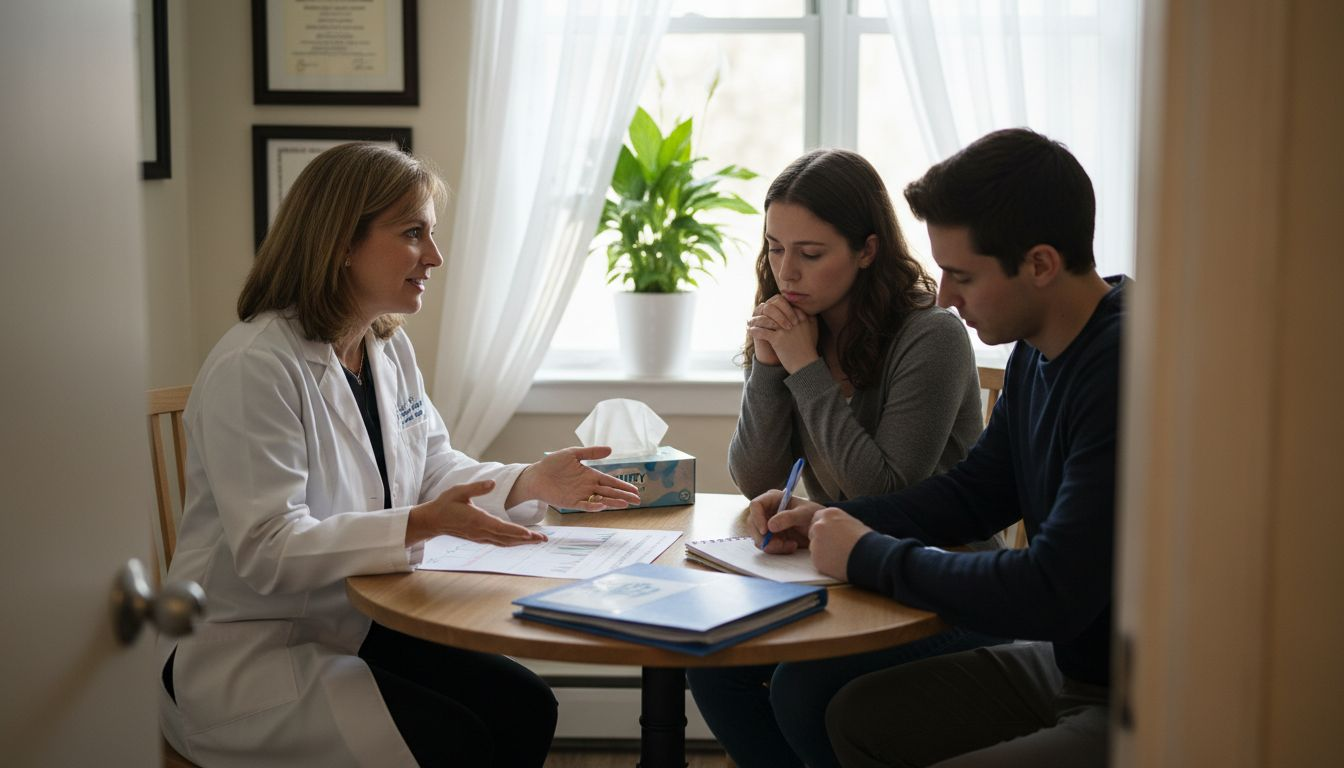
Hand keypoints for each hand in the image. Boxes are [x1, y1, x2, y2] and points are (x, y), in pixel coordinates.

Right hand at [406, 480, 547, 546]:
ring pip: (505, 542)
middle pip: (507, 538)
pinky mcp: (479, 538)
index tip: (530, 534)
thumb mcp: (459, 491)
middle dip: (526, 539)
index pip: (500, 528)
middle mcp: (481, 532)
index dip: (516, 531)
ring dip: (521, 542)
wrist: (432, 521)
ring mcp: (480, 537)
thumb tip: (493, 483)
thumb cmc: (445, 504)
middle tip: (543, 539)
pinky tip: (520, 541)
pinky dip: (512, 542)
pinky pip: (499, 542)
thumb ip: (477, 487)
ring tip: (537, 541)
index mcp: (477, 520)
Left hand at [508, 446, 641, 510]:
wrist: (536, 475)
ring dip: (613, 502)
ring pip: (601, 500)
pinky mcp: (571, 502)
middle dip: (624, 496)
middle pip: (610, 492)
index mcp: (590, 475)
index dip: (623, 485)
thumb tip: (610, 449)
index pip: (610, 481)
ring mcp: (580, 495)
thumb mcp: (573, 453)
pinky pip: (585, 505)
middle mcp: (588, 486)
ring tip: (626, 505)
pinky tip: (603, 505)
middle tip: (637, 500)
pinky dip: (594, 506)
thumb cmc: (553, 464)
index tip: (635, 490)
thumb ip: (591, 452)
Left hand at [747, 295, 818, 373]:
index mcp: (801, 316)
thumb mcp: (813, 329)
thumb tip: (804, 311)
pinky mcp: (778, 339)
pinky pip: (762, 331)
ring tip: (750, 323)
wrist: (806, 364)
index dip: (774, 308)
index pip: (784, 306)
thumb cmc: (808, 348)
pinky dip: (755, 330)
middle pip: (774, 310)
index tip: (767, 309)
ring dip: (756, 321)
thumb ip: (810, 318)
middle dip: (763, 312)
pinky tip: (750, 331)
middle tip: (755, 314)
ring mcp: (785, 329)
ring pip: (766, 319)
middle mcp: (793, 321)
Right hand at [747, 488, 824, 553]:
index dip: (757, 518)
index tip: (766, 531)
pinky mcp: (771, 537)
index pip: (756, 505)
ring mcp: (767, 525)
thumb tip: (770, 526)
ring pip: (758, 537)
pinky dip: (778, 549)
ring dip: (772, 545)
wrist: (820, 528)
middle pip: (753, 524)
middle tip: (777, 545)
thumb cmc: (813, 515)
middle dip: (763, 537)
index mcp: (772, 499)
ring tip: (791, 545)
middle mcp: (766, 511)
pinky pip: (767, 546)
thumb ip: (788, 517)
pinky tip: (792, 546)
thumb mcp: (804, 514)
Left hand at [808, 507, 872, 580]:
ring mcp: (816, 541)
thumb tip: (837, 529)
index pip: (817, 518)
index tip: (830, 535)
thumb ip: (839, 524)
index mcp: (830, 514)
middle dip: (820, 539)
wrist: (870, 556)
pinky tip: (838, 563)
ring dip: (822, 552)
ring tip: (840, 556)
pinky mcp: (816, 557)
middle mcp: (819, 525)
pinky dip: (825, 563)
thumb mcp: (853, 523)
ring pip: (814, 547)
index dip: (823, 528)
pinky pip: (817, 560)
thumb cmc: (867, 540)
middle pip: (812, 532)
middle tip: (834, 547)